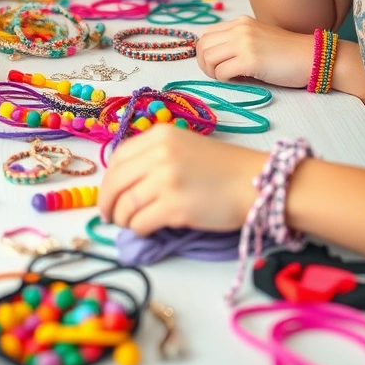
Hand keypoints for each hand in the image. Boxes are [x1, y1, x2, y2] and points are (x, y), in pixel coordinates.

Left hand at [98, 124, 264, 236]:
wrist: (257, 183)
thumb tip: (124, 183)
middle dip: (107, 202)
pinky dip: (138, 229)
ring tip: (130, 224)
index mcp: (161, 135)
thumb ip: (154, 157)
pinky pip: (140, 222)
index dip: (109, 179)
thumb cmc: (224, 168)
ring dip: (123, 219)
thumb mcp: (184, 147)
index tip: (109, 193)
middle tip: (109, 216)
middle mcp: (159, 154)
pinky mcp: (174, 208)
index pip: (118, 156)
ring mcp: (166, 180)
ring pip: (125, 204)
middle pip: (116, 181)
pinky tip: (146, 229)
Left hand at [196, 15, 313, 85]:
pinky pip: (221, 71)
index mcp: (240, 22)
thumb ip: (238, 41)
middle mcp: (240, 29)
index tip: (214, 64)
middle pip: (203, 46)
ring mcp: (245, 43)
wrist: (311, 57)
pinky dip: (224, 79)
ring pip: (208, 58)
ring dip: (212, 72)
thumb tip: (214, 57)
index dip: (204, 52)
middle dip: (204, 63)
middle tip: (217, 74)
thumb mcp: (258, 38)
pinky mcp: (251, 60)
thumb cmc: (286, 53)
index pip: (206, 34)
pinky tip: (237, 80)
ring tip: (227, 77)